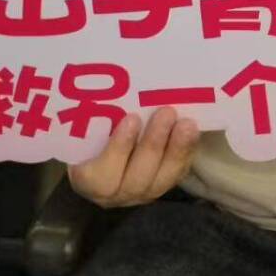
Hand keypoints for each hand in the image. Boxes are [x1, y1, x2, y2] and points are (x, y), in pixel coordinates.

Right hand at [67, 106, 198, 207]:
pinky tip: (194, 133)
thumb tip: (101, 81)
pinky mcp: (160, 187)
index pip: (100, 176)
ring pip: (160, 181)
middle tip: (166, 112)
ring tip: (186, 124)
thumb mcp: (81, 129)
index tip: (132, 119)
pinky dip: (186, 154)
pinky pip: (175, 176)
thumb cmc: (89, 134)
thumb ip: (95, 117)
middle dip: (153, 145)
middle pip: (136, 179)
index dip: (118, 149)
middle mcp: (113, 194)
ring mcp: (138, 194)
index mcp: (88, 179)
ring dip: (175, 151)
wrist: (97, 151)